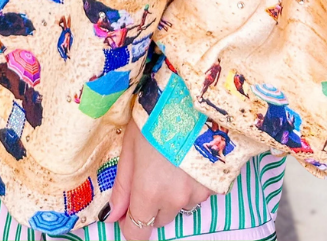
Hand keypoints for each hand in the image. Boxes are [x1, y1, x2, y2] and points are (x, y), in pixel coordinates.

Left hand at [107, 120, 210, 239]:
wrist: (197, 99)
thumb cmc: (157, 117)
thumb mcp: (130, 146)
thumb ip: (121, 185)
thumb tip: (109, 216)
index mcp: (149, 191)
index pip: (137, 233)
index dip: (130, 226)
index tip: (128, 214)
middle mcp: (175, 199)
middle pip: (160, 219)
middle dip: (152, 204)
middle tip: (151, 172)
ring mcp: (198, 193)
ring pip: (181, 207)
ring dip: (175, 194)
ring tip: (173, 160)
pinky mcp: (216, 184)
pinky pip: (199, 194)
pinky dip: (193, 183)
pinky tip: (189, 158)